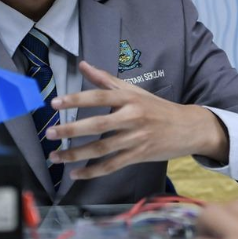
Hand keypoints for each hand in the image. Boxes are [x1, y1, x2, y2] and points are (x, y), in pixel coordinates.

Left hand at [46, 61, 228, 179]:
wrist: (188, 128)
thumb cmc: (157, 107)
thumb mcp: (134, 90)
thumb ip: (105, 80)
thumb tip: (83, 65)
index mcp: (129, 98)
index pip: (98, 97)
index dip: (75, 100)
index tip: (54, 104)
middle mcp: (132, 117)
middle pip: (97, 125)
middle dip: (71, 130)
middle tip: (49, 134)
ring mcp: (135, 139)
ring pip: (101, 149)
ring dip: (75, 154)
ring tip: (55, 156)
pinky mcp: (138, 156)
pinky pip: (111, 165)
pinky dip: (92, 171)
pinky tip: (75, 173)